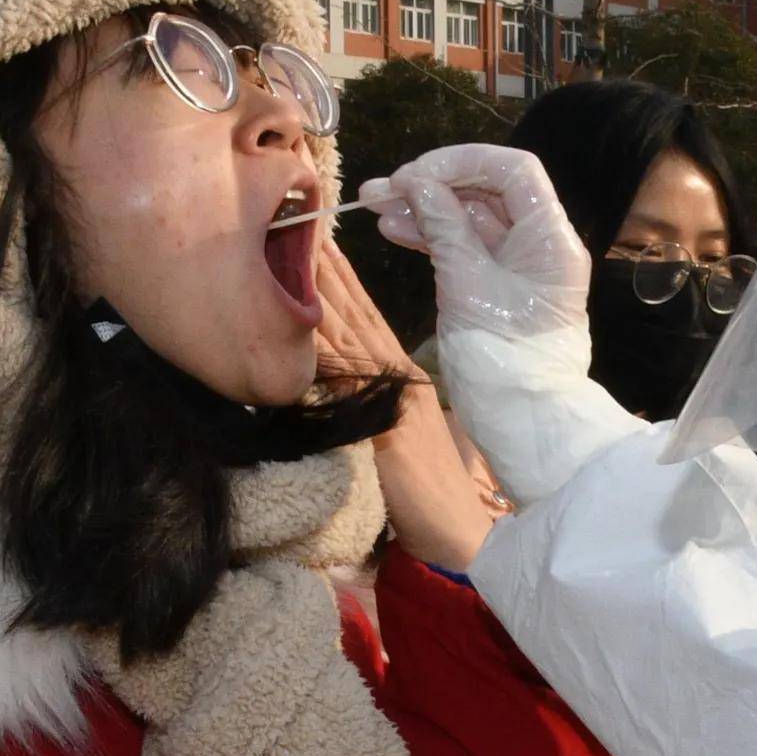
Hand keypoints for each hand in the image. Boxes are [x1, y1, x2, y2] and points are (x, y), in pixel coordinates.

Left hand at [316, 240, 497, 572]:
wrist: (460, 530)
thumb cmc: (430, 491)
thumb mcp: (399, 435)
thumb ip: (374, 403)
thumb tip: (340, 382)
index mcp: (401, 376)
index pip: (366, 316)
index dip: (342, 279)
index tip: (317, 242)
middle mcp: (397, 377)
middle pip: (355, 314)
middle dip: (327, 270)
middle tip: (298, 225)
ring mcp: (391, 398)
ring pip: (349, 335)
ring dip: (321, 294)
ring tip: (296, 253)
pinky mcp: (384, 424)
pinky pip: (346, 380)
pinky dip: (323, 350)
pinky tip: (301, 324)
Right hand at [361, 145, 592, 342]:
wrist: (524, 423)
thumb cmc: (504, 358)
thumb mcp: (466, 284)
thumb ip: (443, 227)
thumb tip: (418, 184)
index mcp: (550, 237)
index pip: (513, 170)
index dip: (462, 162)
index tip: (415, 175)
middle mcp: (540, 244)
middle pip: (488, 191)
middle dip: (434, 184)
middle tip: (381, 189)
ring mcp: (519, 267)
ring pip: (471, 219)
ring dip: (425, 209)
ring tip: (375, 206)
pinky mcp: (499, 287)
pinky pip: (466, 248)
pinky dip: (433, 237)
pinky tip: (394, 230)